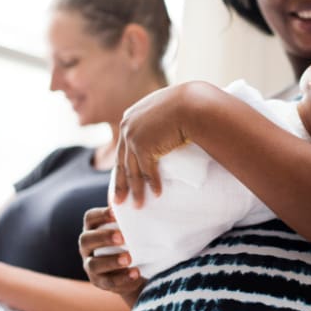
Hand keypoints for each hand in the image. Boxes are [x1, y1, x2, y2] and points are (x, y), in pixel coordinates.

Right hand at [78, 207, 144, 304]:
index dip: (101, 215)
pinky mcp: (99, 282)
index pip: (90, 219)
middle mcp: (86, 247)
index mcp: (93, 230)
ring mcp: (90, 266)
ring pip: (94, 264)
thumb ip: (129, 218)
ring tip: (129, 258)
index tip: (116, 213)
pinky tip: (135, 273)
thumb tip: (138, 199)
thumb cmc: (130, 243)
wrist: (135, 270)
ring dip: (112, 261)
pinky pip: (108, 282)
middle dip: (103, 237)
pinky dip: (122, 278)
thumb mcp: (129, 230)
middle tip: (122, 237)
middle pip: (86, 240)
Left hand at [114, 84, 192, 206]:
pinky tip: (157, 195)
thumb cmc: (185, 105)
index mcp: (130, 118)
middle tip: (119, 201)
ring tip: (137, 206)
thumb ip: (157, 120)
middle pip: (122, 162)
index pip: (123, 147)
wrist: (192, 104)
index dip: (122, 166)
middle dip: (120, 184)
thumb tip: (163, 130)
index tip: (121, 180)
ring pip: (132, 171)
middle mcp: (127, 127)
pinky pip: (147, 171)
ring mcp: (132, 137)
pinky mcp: (143, 147)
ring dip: (136, 191)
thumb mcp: (165, 110)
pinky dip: (152, 185)